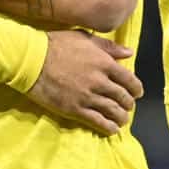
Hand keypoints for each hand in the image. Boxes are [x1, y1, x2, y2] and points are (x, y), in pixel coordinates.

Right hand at [24, 31, 142, 134]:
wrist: (32, 60)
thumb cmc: (56, 45)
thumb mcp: (84, 38)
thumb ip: (108, 46)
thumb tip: (129, 53)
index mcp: (104, 63)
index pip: (129, 80)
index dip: (136, 89)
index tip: (137, 93)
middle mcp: (100, 81)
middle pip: (123, 98)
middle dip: (128, 104)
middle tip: (128, 107)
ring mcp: (88, 97)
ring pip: (113, 111)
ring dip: (121, 118)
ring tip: (122, 120)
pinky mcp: (75, 109)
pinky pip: (97, 121)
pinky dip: (108, 127)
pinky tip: (111, 130)